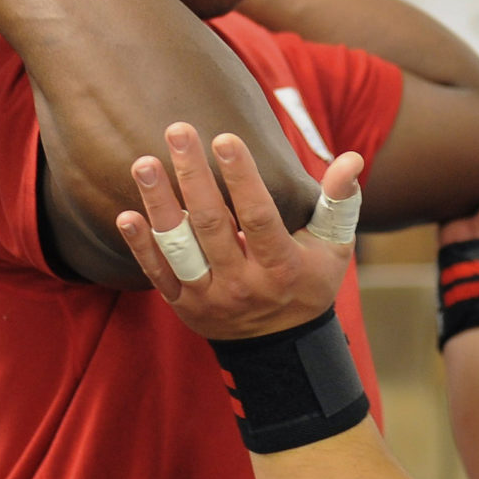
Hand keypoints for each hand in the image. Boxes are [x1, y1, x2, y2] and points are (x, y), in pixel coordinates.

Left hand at [115, 122, 363, 339]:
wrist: (279, 347)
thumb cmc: (307, 283)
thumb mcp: (333, 248)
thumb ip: (338, 202)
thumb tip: (351, 157)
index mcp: (282, 267)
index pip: (259, 218)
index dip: (242, 179)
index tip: (226, 139)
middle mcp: (243, 284)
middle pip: (212, 225)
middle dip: (193, 176)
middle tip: (177, 131)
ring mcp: (210, 297)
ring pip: (180, 248)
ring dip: (159, 205)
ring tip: (144, 163)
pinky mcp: (184, 305)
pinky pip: (158, 275)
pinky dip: (141, 246)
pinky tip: (127, 214)